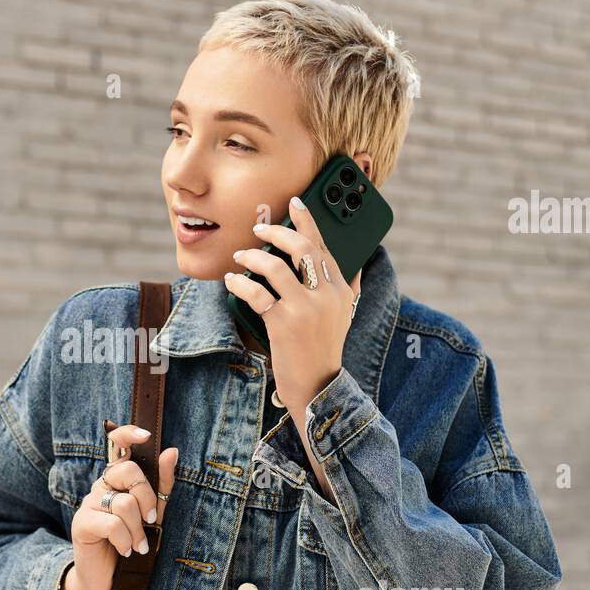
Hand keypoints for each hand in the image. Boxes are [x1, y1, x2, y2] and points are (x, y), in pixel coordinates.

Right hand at [63, 425, 177, 589]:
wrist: (106, 577)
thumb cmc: (131, 540)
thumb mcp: (152, 512)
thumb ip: (161, 485)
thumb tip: (171, 452)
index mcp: (117, 478)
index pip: (117, 444)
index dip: (129, 434)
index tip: (146, 436)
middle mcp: (101, 485)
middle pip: (128, 472)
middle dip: (147, 498)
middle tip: (151, 520)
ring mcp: (88, 503)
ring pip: (124, 503)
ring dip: (138, 530)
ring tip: (138, 545)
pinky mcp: (81, 523)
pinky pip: (112, 524)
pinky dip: (125, 540)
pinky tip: (125, 550)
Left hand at [223, 195, 362, 413]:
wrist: (317, 386)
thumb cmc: (323, 349)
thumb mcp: (344, 316)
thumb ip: (349, 289)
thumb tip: (356, 266)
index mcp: (341, 289)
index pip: (323, 246)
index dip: (307, 221)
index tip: (294, 203)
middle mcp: (327, 294)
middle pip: (301, 248)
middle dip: (276, 232)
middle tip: (258, 229)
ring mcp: (306, 309)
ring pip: (275, 267)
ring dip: (252, 257)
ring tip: (240, 257)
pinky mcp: (284, 323)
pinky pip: (257, 293)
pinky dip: (240, 283)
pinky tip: (232, 281)